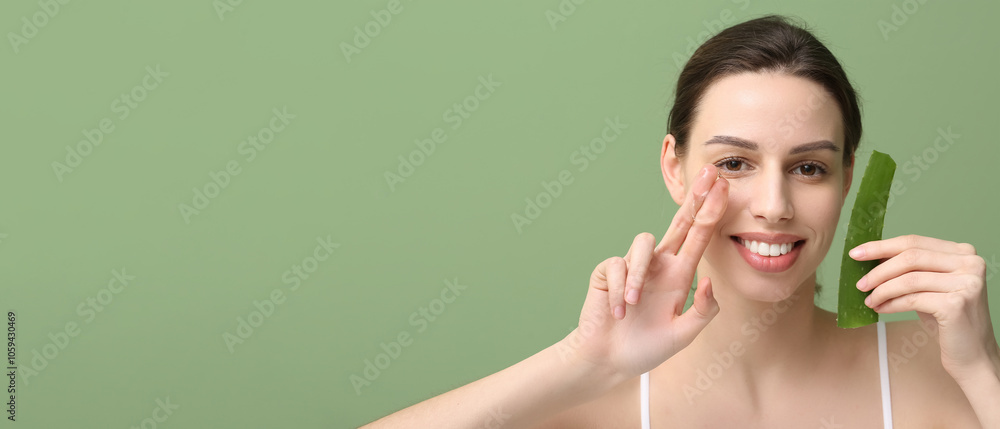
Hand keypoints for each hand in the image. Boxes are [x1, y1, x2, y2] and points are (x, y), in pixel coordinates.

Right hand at [565, 164, 728, 378]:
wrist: (609, 360)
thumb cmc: (646, 347)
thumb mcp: (683, 335)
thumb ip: (703, 312)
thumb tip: (709, 282)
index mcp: (679, 276)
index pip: (699, 237)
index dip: (711, 213)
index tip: (724, 188)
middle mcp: (658, 265)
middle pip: (678, 222)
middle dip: (695, 198)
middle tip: (710, 174)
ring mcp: (633, 265)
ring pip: (644, 242)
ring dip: (641, 275)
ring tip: (636, 305)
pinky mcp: (609, 271)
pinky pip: (618, 267)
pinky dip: (621, 293)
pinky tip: (618, 312)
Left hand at [852, 234, 999, 378]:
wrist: (972, 354)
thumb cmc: (947, 319)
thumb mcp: (929, 286)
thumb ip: (910, 269)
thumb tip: (872, 255)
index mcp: (963, 252)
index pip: (914, 242)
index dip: (881, 246)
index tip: (856, 253)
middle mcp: (970, 263)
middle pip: (910, 257)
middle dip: (878, 270)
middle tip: (860, 284)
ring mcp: (966, 283)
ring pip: (909, 279)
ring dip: (882, 290)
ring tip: (869, 300)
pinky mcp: (957, 304)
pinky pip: (912, 299)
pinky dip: (891, 304)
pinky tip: (881, 309)